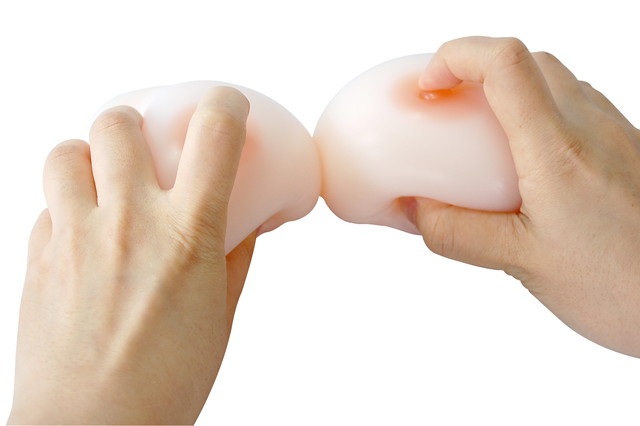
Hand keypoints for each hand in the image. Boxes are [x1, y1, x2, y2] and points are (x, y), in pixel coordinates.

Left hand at [8, 87, 255, 423]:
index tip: (224, 110)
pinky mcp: (36, 258)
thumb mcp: (219, 316)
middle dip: (135, 124)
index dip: (223, 106)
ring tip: (103, 183)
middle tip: (146, 147)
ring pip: (66, 151)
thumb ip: (233, 259)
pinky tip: (83, 236)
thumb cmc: (165, 382)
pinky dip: (67, 208)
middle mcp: (128, 223)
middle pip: (117, 123)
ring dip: (88, 157)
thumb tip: (241, 224)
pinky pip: (45, 206)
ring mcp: (74, 237)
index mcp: (187, 235)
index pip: (212, 134)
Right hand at [407, 36, 639, 356]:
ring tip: (484, 140)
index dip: (456, 56)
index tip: (429, 85)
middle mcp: (593, 128)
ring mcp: (618, 135)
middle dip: (477, 70)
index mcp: (558, 151)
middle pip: (528, 61)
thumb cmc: (627, 288)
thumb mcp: (524, 265)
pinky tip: (530, 166)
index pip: (504, 63)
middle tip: (449, 109)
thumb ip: (458, 234)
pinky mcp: (630, 150)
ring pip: (556, 82)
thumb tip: (415, 212)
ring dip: (512, 92)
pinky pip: (580, 110)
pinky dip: (542, 117)